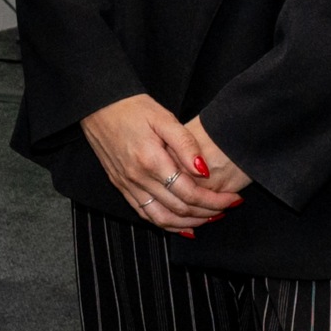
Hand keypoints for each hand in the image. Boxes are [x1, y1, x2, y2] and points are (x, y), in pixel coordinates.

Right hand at [80, 95, 242, 233]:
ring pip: (162, 219)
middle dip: (208, 212)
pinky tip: (182, 224)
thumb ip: (186, 144)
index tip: (233, 198)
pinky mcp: (121, 186)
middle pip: (180, 209)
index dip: (215, 200)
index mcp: (151, 160)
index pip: (190, 193)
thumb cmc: (131, 108)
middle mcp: (138, 178)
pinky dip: (166, 223)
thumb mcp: (164, 117)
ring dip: (189, 223)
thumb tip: (204, 171)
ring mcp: (127, 185)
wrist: (97, 106)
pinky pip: (145, 214)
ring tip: (210, 218)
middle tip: (227, 207)